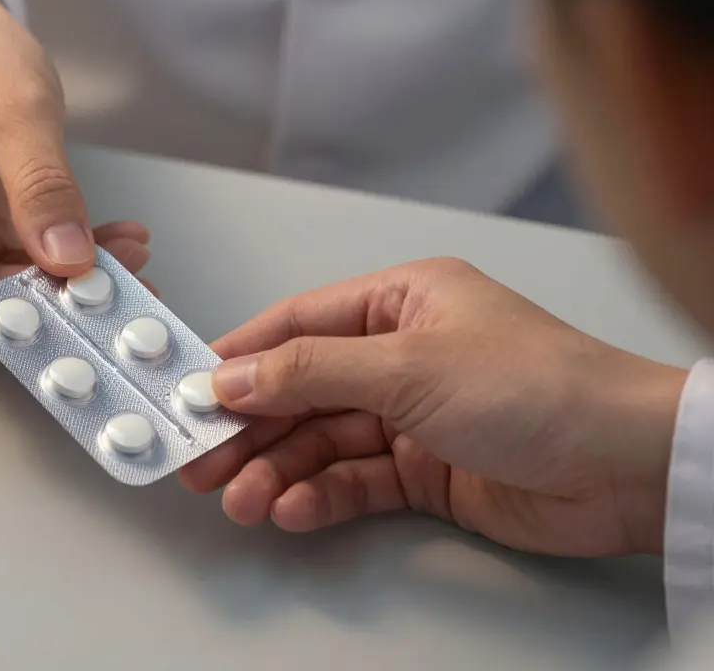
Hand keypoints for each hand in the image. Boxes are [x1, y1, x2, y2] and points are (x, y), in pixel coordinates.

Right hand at [0, 0, 150, 344]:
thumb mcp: (17, 110)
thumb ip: (43, 188)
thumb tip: (70, 262)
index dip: (14, 320)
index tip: (86, 310)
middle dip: (57, 299)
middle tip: (132, 275)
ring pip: (0, 291)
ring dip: (67, 282)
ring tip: (130, 252)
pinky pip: (9, 269)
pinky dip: (59, 261)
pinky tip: (110, 243)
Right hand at [178, 258, 687, 556]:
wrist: (623, 467)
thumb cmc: (536, 387)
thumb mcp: (406, 366)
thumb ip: (309, 372)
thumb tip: (232, 374)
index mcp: (401, 301)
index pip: (298, 325)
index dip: (240, 357)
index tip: (188, 389)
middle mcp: (402, 355)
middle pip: (302, 390)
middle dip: (249, 427)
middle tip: (200, 460)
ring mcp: (413, 416)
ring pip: (322, 442)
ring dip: (277, 470)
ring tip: (241, 499)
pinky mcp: (426, 472)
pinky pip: (354, 481)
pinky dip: (320, 495)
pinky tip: (292, 509)